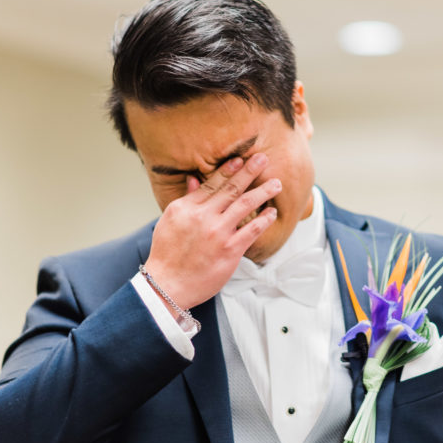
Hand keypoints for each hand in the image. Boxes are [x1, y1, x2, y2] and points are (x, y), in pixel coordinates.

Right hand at [142, 153, 279, 311]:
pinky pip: (252, 230)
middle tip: (263, 159)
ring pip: (245, 205)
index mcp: (186, 208)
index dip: (228, 170)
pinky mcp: (230, 250)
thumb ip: (185, 200)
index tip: (241, 159)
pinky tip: (271, 212)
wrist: (167, 284)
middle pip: (231, 189)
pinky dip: (264, 220)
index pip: (211, 184)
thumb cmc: (167, 254)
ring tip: (276, 183)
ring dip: (263, 191)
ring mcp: (218, 233)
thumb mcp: (170, 222)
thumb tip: (194, 179)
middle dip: (250, 171)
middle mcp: (203, 217)